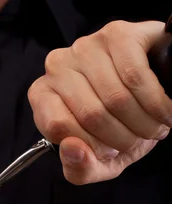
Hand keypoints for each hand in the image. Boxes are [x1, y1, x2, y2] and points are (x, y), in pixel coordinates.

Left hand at [28, 20, 171, 183]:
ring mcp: (87, 47)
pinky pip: (137, 76)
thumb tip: (72, 149)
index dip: (92, 146)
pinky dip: (156, 103)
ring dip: (144, 123)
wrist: (153, 103)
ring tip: (154, 127)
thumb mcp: (98, 162)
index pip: (57, 126)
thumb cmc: (118, 130)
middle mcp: (58, 66)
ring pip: (116, 97)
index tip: (110, 151)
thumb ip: (79, 169)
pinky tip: (164, 110)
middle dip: (123, 139)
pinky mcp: (118, 34)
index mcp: (43, 96)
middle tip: (139, 139)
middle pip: (91, 114)